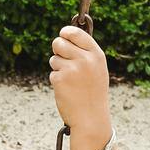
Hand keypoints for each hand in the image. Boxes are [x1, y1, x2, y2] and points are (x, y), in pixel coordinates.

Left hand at [48, 26, 110, 144]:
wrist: (90, 118)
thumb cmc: (93, 93)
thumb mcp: (97, 70)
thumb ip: (85, 53)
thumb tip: (66, 35)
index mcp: (96, 55)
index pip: (76, 33)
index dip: (66, 32)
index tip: (63, 33)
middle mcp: (85, 59)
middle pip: (59, 42)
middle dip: (57, 50)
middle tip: (63, 60)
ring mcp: (72, 69)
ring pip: (54, 59)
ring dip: (58, 67)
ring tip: (70, 81)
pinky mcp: (60, 79)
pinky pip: (52, 73)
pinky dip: (57, 81)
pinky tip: (67, 90)